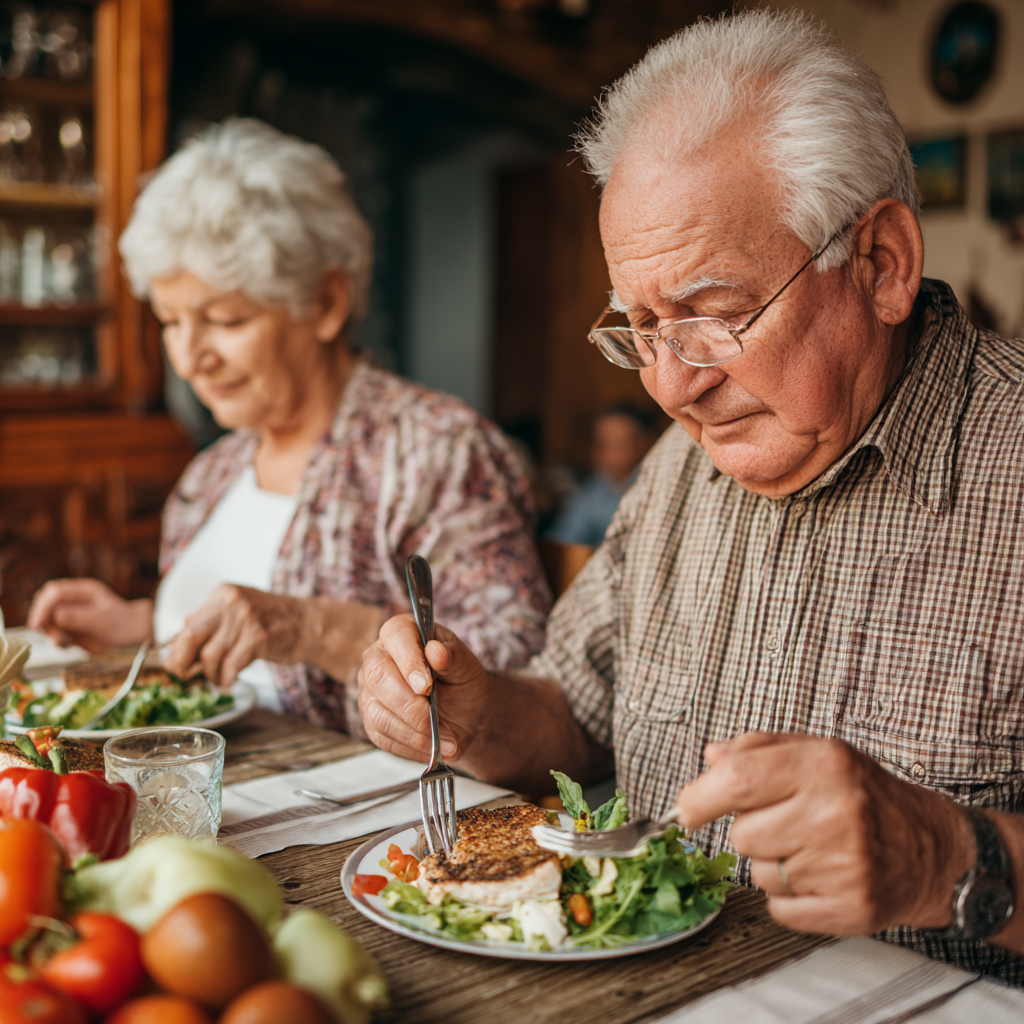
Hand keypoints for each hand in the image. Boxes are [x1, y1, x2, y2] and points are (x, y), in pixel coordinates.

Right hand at [27, 579, 152, 649]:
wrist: (136, 636)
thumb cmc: (125, 624)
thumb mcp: (103, 621)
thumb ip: (79, 617)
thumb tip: (57, 615)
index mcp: (83, 591)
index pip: (54, 592)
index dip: (43, 607)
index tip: (38, 624)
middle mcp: (75, 600)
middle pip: (46, 605)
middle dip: (45, 621)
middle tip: (56, 637)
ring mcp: (72, 613)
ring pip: (48, 620)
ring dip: (50, 632)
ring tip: (64, 642)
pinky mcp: (71, 627)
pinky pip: (55, 632)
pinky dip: (56, 638)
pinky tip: (66, 644)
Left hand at [162, 585, 308, 685]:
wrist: (310, 624)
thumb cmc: (272, 622)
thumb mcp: (240, 613)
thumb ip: (212, 624)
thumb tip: (176, 646)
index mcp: (224, 593)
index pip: (189, 623)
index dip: (178, 648)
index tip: (176, 664)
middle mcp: (232, 602)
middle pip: (191, 636)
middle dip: (182, 662)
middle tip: (184, 676)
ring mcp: (246, 619)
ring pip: (210, 655)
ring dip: (210, 674)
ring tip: (218, 678)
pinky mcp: (258, 638)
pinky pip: (229, 665)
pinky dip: (225, 678)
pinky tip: (229, 680)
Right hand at [357, 615, 492, 763]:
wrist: (465, 715)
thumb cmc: (463, 683)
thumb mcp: (468, 669)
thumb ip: (454, 658)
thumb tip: (436, 651)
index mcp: (404, 633)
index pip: (396, 636)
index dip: (408, 661)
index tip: (426, 686)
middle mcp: (379, 657)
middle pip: (377, 676)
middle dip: (410, 705)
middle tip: (436, 721)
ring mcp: (370, 690)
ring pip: (377, 712)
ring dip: (415, 732)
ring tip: (447, 740)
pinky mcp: (371, 719)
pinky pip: (382, 736)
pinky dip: (411, 746)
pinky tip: (433, 747)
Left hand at [675, 732, 974, 935]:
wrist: (931, 847)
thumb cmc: (864, 795)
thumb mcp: (816, 752)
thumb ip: (757, 749)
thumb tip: (711, 758)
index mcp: (823, 766)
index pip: (737, 780)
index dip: (699, 798)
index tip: (687, 809)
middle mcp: (835, 813)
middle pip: (742, 833)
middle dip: (751, 829)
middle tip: (786, 821)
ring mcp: (845, 865)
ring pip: (758, 872)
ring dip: (772, 862)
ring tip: (810, 847)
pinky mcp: (851, 908)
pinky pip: (779, 907)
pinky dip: (789, 896)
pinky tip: (819, 875)